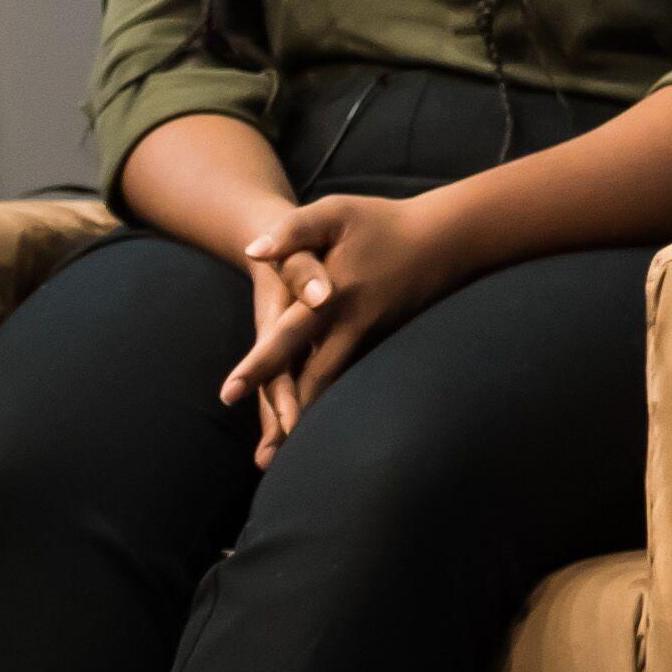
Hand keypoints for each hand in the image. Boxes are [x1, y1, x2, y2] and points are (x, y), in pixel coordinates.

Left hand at [221, 191, 484, 457]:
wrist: (444, 240)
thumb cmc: (382, 222)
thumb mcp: (335, 213)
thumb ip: (292, 231)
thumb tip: (252, 252)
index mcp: (331, 297)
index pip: (287, 338)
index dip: (258, 366)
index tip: (228, 393)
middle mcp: (349, 327)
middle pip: (312, 380)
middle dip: (285, 417)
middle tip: (261, 458)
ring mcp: (368, 339)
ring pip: (332, 385)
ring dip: (306, 418)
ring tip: (279, 455)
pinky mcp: (378, 342)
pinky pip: (346, 376)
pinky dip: (326, 401)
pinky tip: (309, 422)